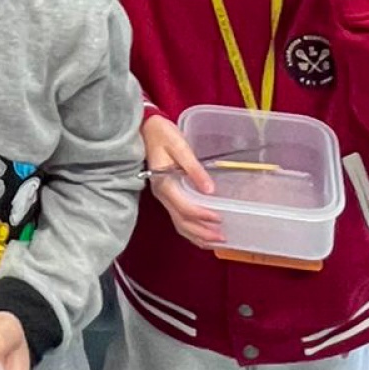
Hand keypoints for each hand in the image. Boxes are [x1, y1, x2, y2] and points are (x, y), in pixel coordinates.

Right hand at [140, 111, 225, 247]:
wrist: (145, 128)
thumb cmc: (162, 134)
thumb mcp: (180, 147)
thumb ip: (194, 169)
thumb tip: (210, 190)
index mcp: (164, 184)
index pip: (185, 208)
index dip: (202, 215)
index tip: (220, 218)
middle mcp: (162, 195)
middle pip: (182, 222)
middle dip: (202, 232)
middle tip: (223, 237)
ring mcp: (163, 196)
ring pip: (179, 224)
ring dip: (197, 235)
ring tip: (216, 241)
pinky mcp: (167, 195)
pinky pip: (178, 218)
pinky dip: (191, 229)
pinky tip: (203, 231)